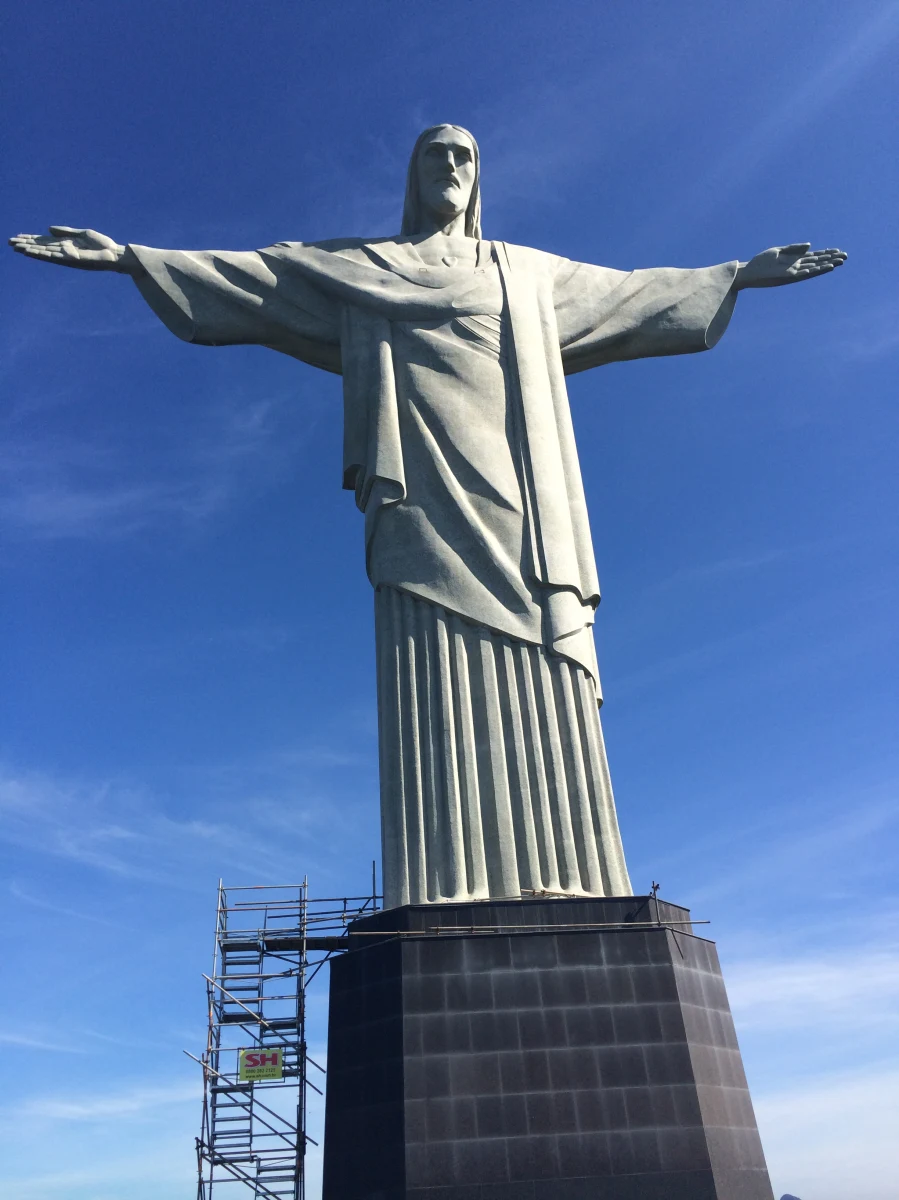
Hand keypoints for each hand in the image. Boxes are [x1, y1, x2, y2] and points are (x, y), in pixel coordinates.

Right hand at [8, 226, 132, 271]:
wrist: (115, 254)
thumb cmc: (102, 245)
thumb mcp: (82, 233)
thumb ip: (65, 231)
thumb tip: (48, 229)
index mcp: (66, 244)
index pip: (44, 241)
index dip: (31, 239)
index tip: (18, 237)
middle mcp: (63, 251)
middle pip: (40, 247)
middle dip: (25, 244)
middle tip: (9, 242)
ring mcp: (66, 256)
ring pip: (43, 252)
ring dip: (29, 249)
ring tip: (15, 247)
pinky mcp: (70, 260)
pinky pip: (52, 256)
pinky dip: (40, 254)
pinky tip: (30, 252)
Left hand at [735, 243, 846, 288]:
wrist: (748, 272)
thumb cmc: (761, 262)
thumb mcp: (778, 251)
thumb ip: (794, 248)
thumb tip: (810, 245)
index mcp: (794, 259)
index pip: (814, 256)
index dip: (826, 253)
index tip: (838, 250)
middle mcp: (796, 267)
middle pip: (817, 262)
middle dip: (830, 259)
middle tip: (845, 257)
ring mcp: (793, 273)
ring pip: (813, 269)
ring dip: (825, 266)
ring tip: (838, 263)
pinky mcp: (786, 277)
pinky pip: (802, 274)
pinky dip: (811, 271)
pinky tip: (821, 268)